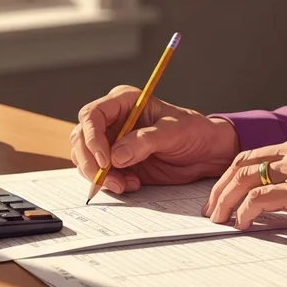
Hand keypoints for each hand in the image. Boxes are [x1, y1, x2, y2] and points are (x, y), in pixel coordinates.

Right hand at [70, 85, 239, 192]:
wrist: (206, 153)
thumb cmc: (194, 132)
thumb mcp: (174, 132)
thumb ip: (146, 141)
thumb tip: (117, 156)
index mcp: (123, 102)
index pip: (92, 115)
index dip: (93, 138)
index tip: (106, 159)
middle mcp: (112, 121)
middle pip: (81, 138)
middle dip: (91, 162)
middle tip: (111, 179)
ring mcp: (112, 142)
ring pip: (85, 158)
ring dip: (100, 176)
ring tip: (125, 184)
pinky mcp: (116, 163)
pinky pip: (99, 174)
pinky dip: (110, 183)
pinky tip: (132, 184)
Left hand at [202, 128, 286, 243]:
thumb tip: (269, 195)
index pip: (255, 154)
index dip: (232, 176)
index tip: (221, 195)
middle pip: (244, 162)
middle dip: (220, 187)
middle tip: (211, 210)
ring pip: (247, 177)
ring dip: (226, 200)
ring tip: (218, 219)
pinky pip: (262, 197)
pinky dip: (246, 210)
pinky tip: (242, 223)